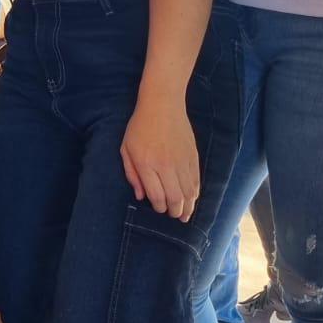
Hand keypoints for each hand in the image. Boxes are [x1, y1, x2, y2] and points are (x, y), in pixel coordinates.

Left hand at [121, 95, 199, 219]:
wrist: (162, 105)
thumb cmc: (139, 127)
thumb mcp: (126, 149)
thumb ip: (132, 174)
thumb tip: (140, 196)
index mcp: (147, 165)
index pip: (156, 196)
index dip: (159, 207)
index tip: (159, 209)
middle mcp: (166, 166)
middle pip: (175, 198)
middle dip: (175, 212)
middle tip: (174, 216)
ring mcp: (182, 162)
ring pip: (189, 192)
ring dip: (188, 206)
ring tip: (185, 213)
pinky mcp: (193, 157)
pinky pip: (196, 181)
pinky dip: (195, 193)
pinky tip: (192, 198)